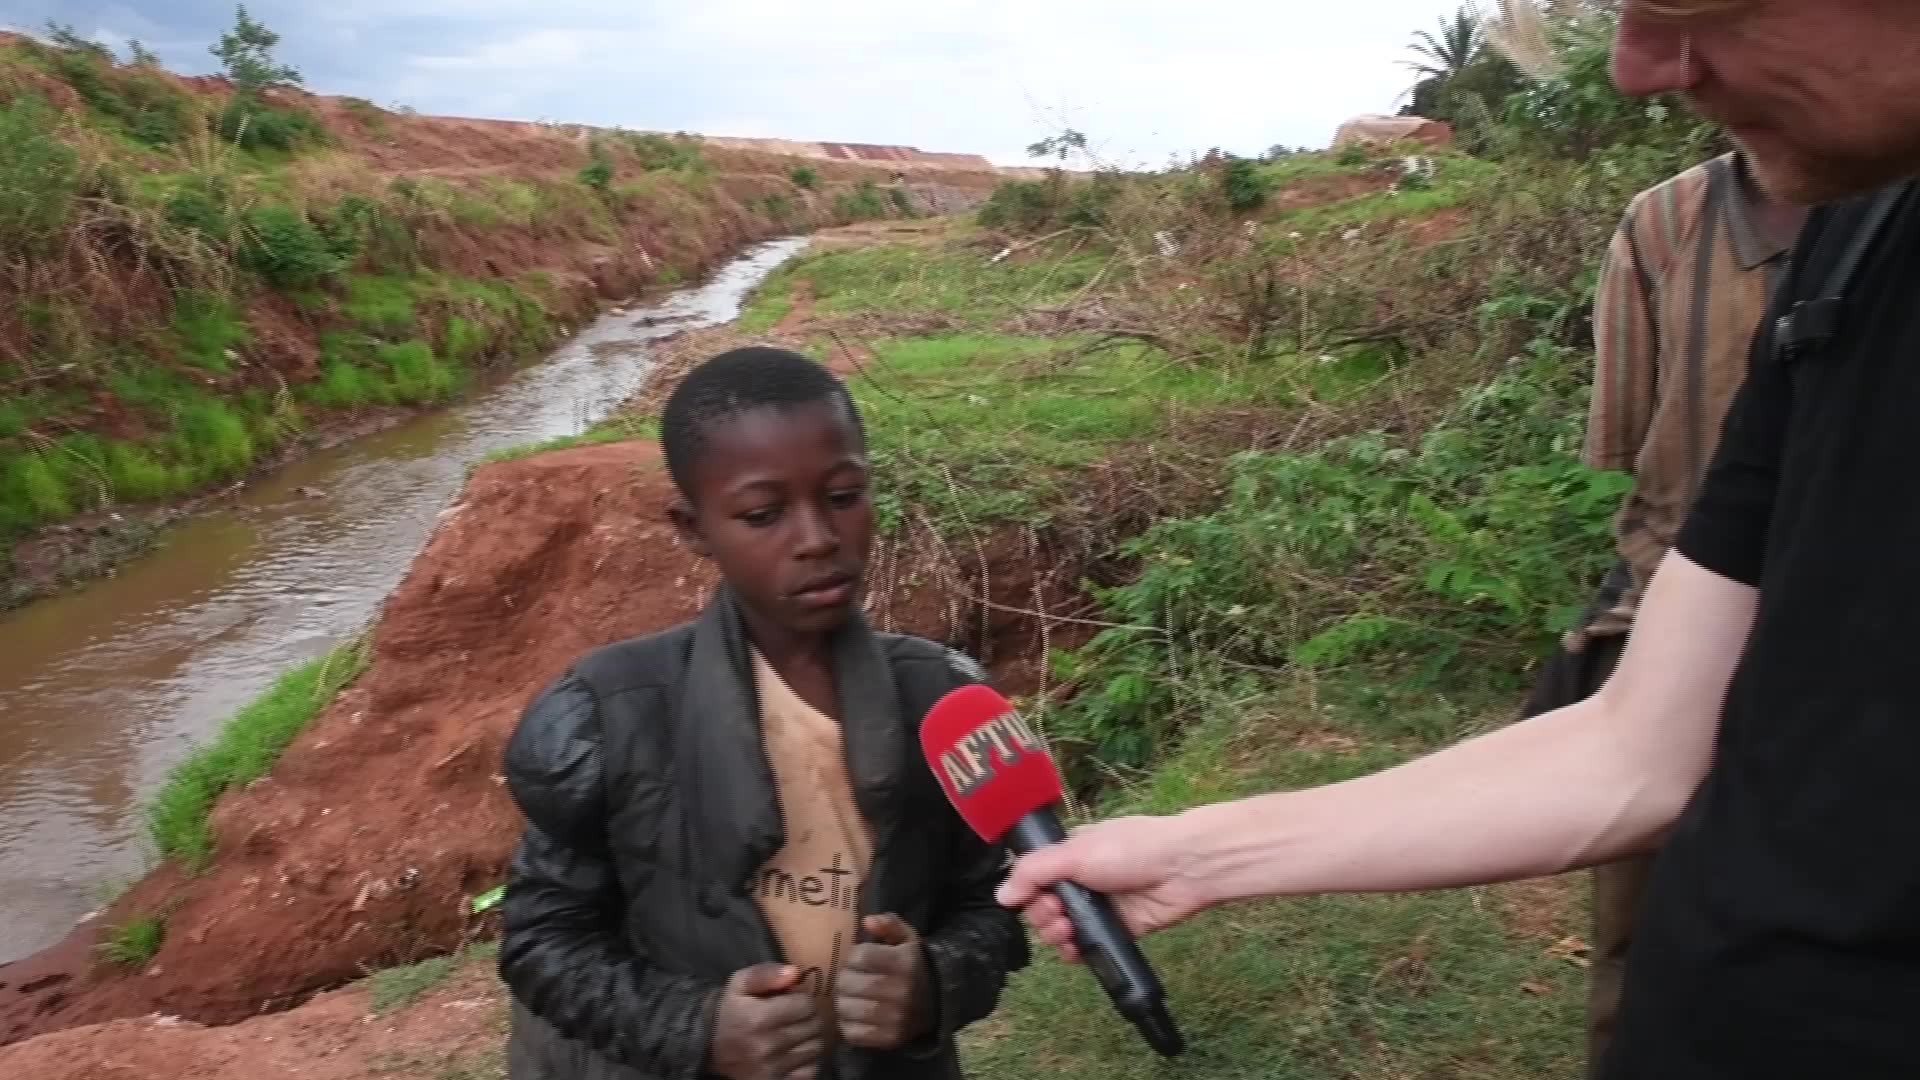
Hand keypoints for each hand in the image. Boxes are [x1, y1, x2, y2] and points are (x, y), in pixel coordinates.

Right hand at [710, 963, 822, 1079]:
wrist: (709, 1045)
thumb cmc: (731, 1010)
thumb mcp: (741, 983)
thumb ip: (766, 973)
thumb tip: (795, 973)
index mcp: (758, 1019)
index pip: (806, 1004)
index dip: (802, 999)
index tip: (792, 1001)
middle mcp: (767, 1046)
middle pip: (814, 1026)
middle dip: (808, 1017)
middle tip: (795, 1017)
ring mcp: (772, 1069)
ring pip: (816, 1047)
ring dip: (810, 1038)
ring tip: (794, 1033)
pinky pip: (811, 1070)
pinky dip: (807, 1061)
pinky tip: (793, 1052)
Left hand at [833, 914, 931, 1049]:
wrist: (937, 1003)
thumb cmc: (913, 966)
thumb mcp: (907, 939)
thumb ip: (889, 923)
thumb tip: (868, 920)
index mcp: (903, 963)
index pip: (859, 956)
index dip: (853, 956)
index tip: (859, 960)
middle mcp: (900, 991)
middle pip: (848, 983)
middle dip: (845, 978)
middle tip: (850, 979)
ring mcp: (895, 1018)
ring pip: (847, 1008)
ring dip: (843, 1001)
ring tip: (850, 996)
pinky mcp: (889, 1038)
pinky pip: (852, 1033)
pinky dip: (847, 1023)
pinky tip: (855, 1015)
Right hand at [994, 814, 1210, 960]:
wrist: (1184, 868)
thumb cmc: (1131, 849)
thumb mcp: (1075, 852)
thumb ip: (1034, 873)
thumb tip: (1002, 895)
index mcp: (1070, 854)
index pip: (1034, 878)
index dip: (1029, 893)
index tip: (1037, 899)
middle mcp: (1082, 879)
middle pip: (1045, 907)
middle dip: (1043, 916)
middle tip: (1058, 916)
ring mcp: (1100, 906)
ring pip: (1064, 928)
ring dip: (1057, 935)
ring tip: (1067, 933)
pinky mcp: (1117, 929)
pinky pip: (1088, 946)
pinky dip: (1076, 952)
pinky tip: (1075, 952)